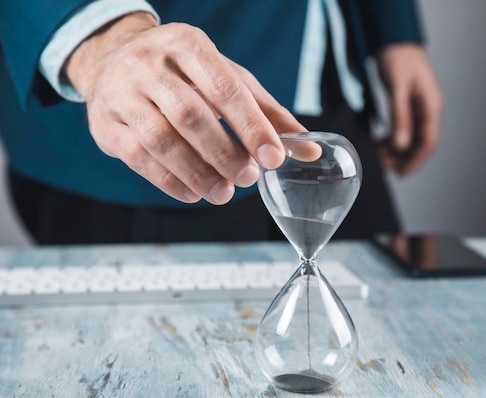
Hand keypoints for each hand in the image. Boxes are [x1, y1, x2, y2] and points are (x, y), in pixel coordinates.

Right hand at [65, 12, 305, 204]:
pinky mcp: (106, 124)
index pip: (225, 88)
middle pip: (191, 115)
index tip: (273, 158)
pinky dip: (170, 182)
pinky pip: (139, 158)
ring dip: (198, 173)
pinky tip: (194, 194)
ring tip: (224, 194)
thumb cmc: (184, 74)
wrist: (115, 61)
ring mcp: (122, 92)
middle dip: (224, 153)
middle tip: (247, 179)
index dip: (251, 126)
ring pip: (162, 140)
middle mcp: (150, 63)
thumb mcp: (227, 79)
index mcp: (187, 45)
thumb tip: (309, 149)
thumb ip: (267, 114)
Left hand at [376, 43, 442, 175]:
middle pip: (419, 143)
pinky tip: (379, 143)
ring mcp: (418, 107)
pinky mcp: (408, 105)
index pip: (428, 142)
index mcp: (431, 105)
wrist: (395, 39)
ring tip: (379, 159)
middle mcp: (428, 109)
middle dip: (403, 158)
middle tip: (384, 168)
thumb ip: (400, 116)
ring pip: (410, 137)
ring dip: (396, 150)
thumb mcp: (397, 87)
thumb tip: (400, 145)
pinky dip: (392, 138)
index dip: (416, 161)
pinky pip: (403, 128)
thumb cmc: (399, 57)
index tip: (401, 173)